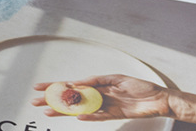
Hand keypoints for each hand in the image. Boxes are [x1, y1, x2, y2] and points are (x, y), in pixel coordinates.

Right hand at [32, 74, 172, 120]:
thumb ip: (96, 81)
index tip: (40, 87)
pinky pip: (97, 117)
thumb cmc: (140, 87)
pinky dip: (87, 117)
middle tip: (36, 102)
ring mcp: (104, 106)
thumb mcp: (116, 78)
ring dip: (65, 111)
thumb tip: (78, 82)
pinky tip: (76, 118)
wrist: (158, 99)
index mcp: (96, 85)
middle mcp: (97, 96)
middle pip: (71, 99)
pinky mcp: (114, 115)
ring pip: (80, 109)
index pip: (71, 85)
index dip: (55, 86)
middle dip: (53, 100)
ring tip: (49, 112)